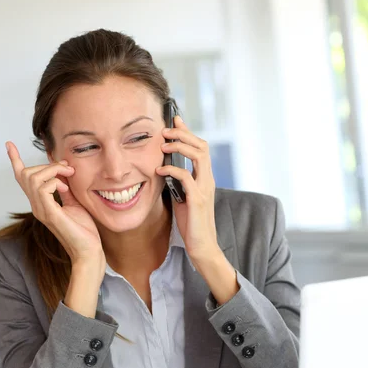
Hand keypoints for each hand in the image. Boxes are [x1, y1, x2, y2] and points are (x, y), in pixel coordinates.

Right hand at [6, 142, 105, 273]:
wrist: (89, 251)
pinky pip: (43, 188)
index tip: (10, 145)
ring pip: (33, 178)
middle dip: (47, 164)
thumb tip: (64, 174)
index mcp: (42, 203)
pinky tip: (65, 188)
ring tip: (68, 177)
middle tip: (68, 168)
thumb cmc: (84, 231)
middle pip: (27, 174)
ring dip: (52, 171)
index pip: (23, 179)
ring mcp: (41, 210)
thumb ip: (67, 189)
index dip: (16, 161)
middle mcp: (37, 206)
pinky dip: (55, 182)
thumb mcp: (75, 203)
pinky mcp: (50, 213)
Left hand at [156, 116, 220, 266]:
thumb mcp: (182, 198)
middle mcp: (207, 180)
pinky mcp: (197, 200)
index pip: (200, 148)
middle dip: (183, 134)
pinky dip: (172, 169)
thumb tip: (163, 169)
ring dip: (180, 146)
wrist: (202, 247)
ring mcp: (204, 189)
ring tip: (163, 145)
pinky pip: (186, 177)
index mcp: (205, 179)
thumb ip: (177, 183)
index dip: (188, 132)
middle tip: (165, 130)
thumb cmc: (191, 224)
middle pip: (202, 146)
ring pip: (199, 156)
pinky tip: (159, 170)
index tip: (175, 120)